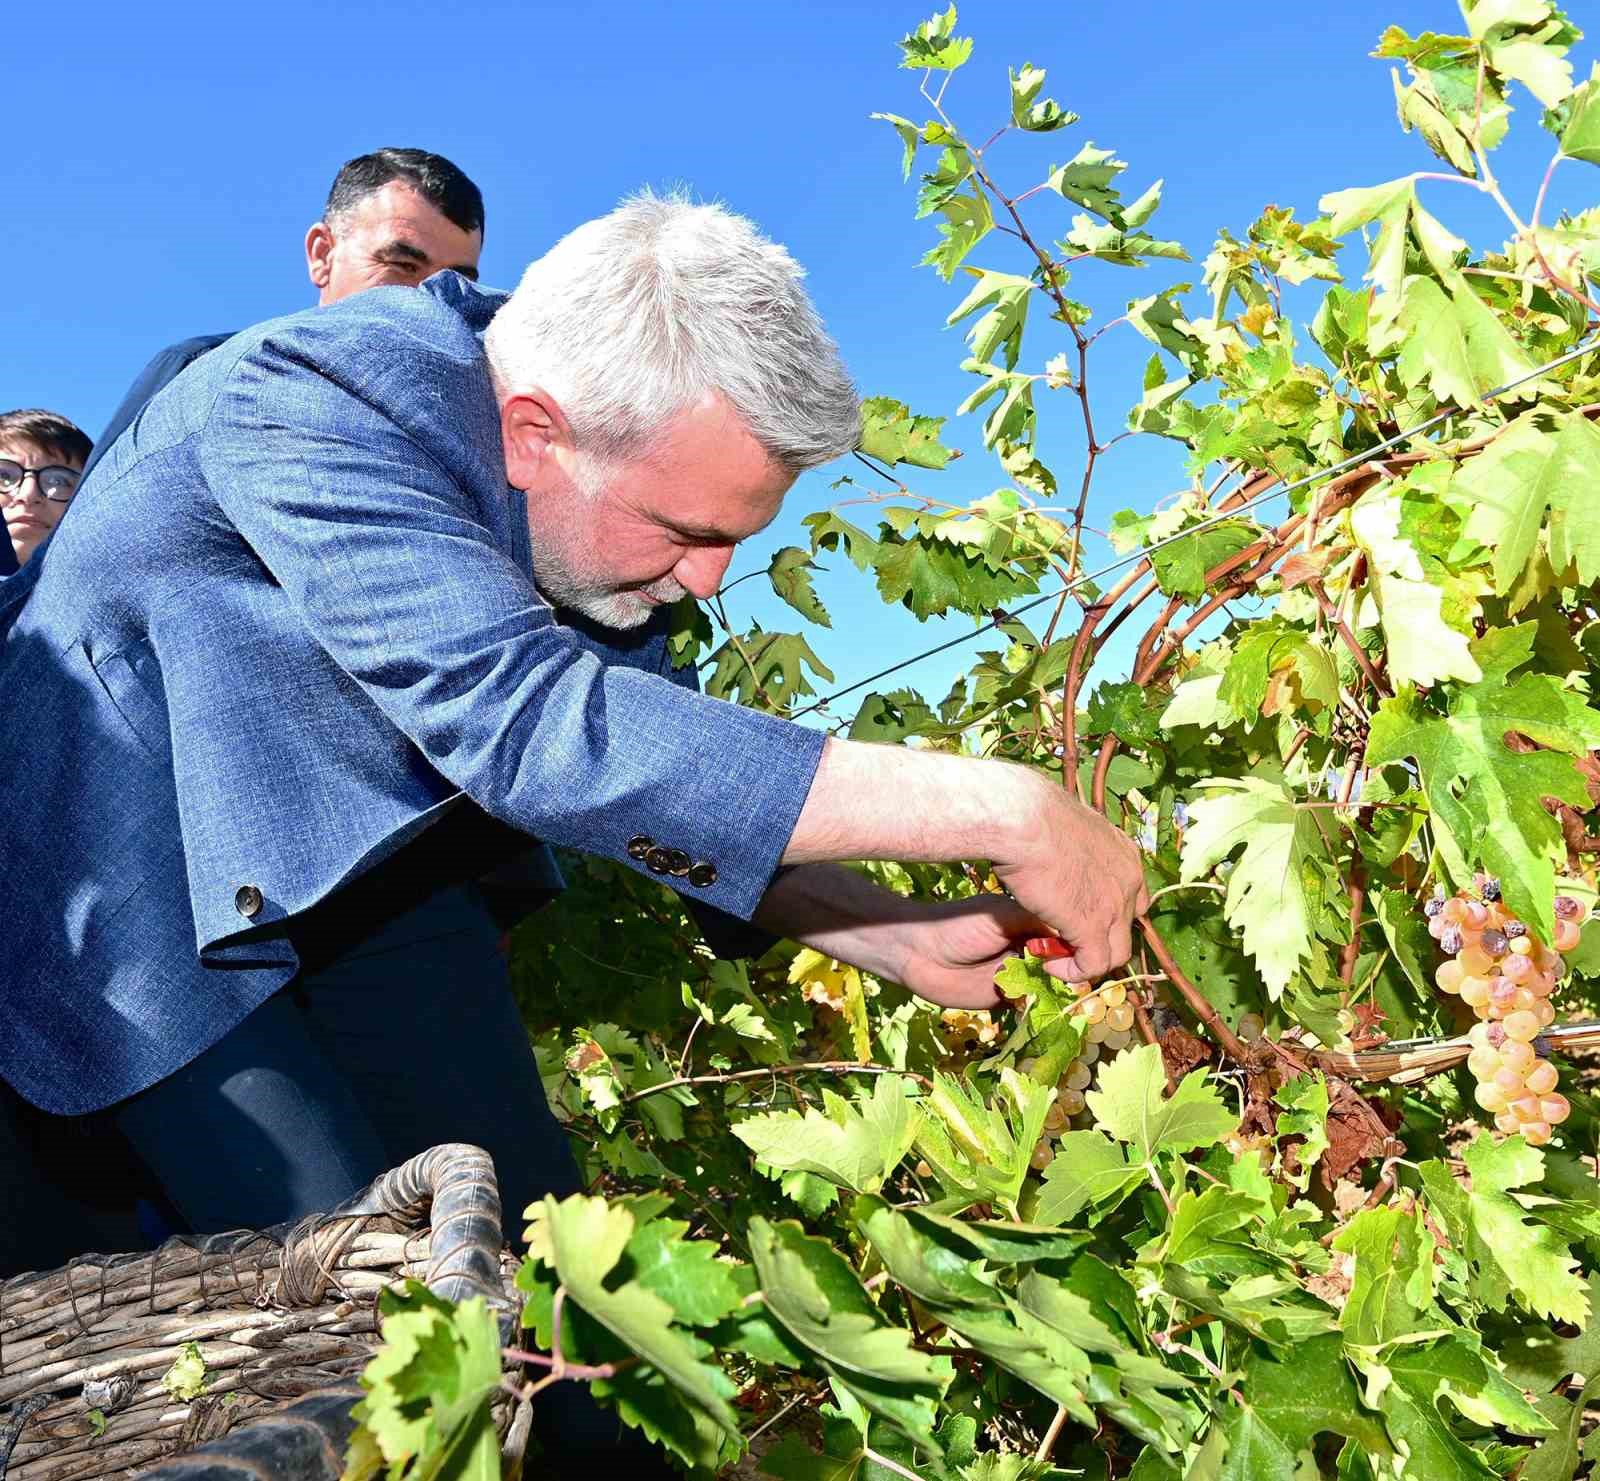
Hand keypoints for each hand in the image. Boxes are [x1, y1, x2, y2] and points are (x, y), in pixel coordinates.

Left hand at [890, 893, 1060, 1009]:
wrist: (918, 952)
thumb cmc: (958, 924)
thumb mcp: (1002, 916)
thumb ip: (1036, 924)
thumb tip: (1071, 936)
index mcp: (1031, 927)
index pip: (1066, 938)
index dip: (1076, 946)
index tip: (1079, 951)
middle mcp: (1029, 952)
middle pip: (1062, 966)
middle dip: (1068, 971)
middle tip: (1060, 973)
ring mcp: (1018, 978)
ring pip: (1048, 988)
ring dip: (1050, 991)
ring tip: (1043, 986)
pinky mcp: (1004, 1000)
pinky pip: (1028, 1007)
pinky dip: (1034, 1007)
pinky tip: (1029, 1001)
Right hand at [990, 773, 1149, 982]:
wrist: (1024, 820)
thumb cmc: (1032, 814)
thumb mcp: (1065, 827)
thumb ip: (1069, 846)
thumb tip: (1051, 848)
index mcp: (1124, 853)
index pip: (1133, 897)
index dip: (1108, 913)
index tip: (1076, 915)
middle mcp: (1129, 881)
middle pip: (1126, 928)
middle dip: (1096, 939)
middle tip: (1063, 939)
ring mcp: (1115, 906)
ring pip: (1116, 953)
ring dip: (1085, 961)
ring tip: (1055, 956)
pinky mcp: (1093, 927)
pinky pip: (1093, 966)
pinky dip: (1073, 973)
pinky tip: (1049, 965)